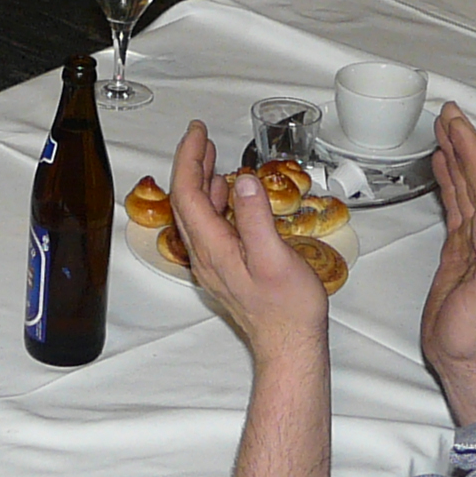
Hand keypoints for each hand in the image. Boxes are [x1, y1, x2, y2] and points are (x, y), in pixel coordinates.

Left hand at [169, 120, 327, 365]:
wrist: (289, 344)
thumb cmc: (287, 307)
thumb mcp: (275, 258)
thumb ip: (255, 218)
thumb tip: (242, 182)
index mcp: (213, 247)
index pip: (187, 193)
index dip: (189, 158)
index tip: (198, 132)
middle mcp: (205, 254)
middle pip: (185, 200)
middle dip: (190, 164)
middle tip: (201, 137)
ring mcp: (213, 263)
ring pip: (195, 212)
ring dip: (200, 180)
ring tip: (210, 156)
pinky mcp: (225, 268)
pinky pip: (208, 225)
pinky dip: (212, 201)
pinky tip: (227, 194)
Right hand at [425, 103, 475, 396]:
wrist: (465, 359)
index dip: (475, 151)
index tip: (460, 123)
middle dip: (464, 142)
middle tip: (448, 113)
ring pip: (466, 185)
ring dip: (456, 156)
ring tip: (443, 128)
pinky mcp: (462, 248)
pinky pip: (456, 204)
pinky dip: (449, 180)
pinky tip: (442, 164)